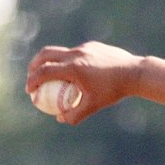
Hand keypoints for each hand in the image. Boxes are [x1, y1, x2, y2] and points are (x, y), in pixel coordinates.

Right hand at [26, 41, 142, 124]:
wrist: (134, 73)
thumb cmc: (114, 91)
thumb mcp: (94, 105)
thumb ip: (75, 114)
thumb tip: (60, 119)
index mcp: (73, 68)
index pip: (44, 73)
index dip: (33, 81)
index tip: (30, 90)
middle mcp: (76, 54)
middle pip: (46, 55)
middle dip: (35, 64)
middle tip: (33, 76)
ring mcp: (84, 47)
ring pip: (62, 52)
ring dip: (53, 61)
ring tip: (53, 74)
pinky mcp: (93, 46)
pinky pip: (78, 53)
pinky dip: (71, 61)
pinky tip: (79, 72)